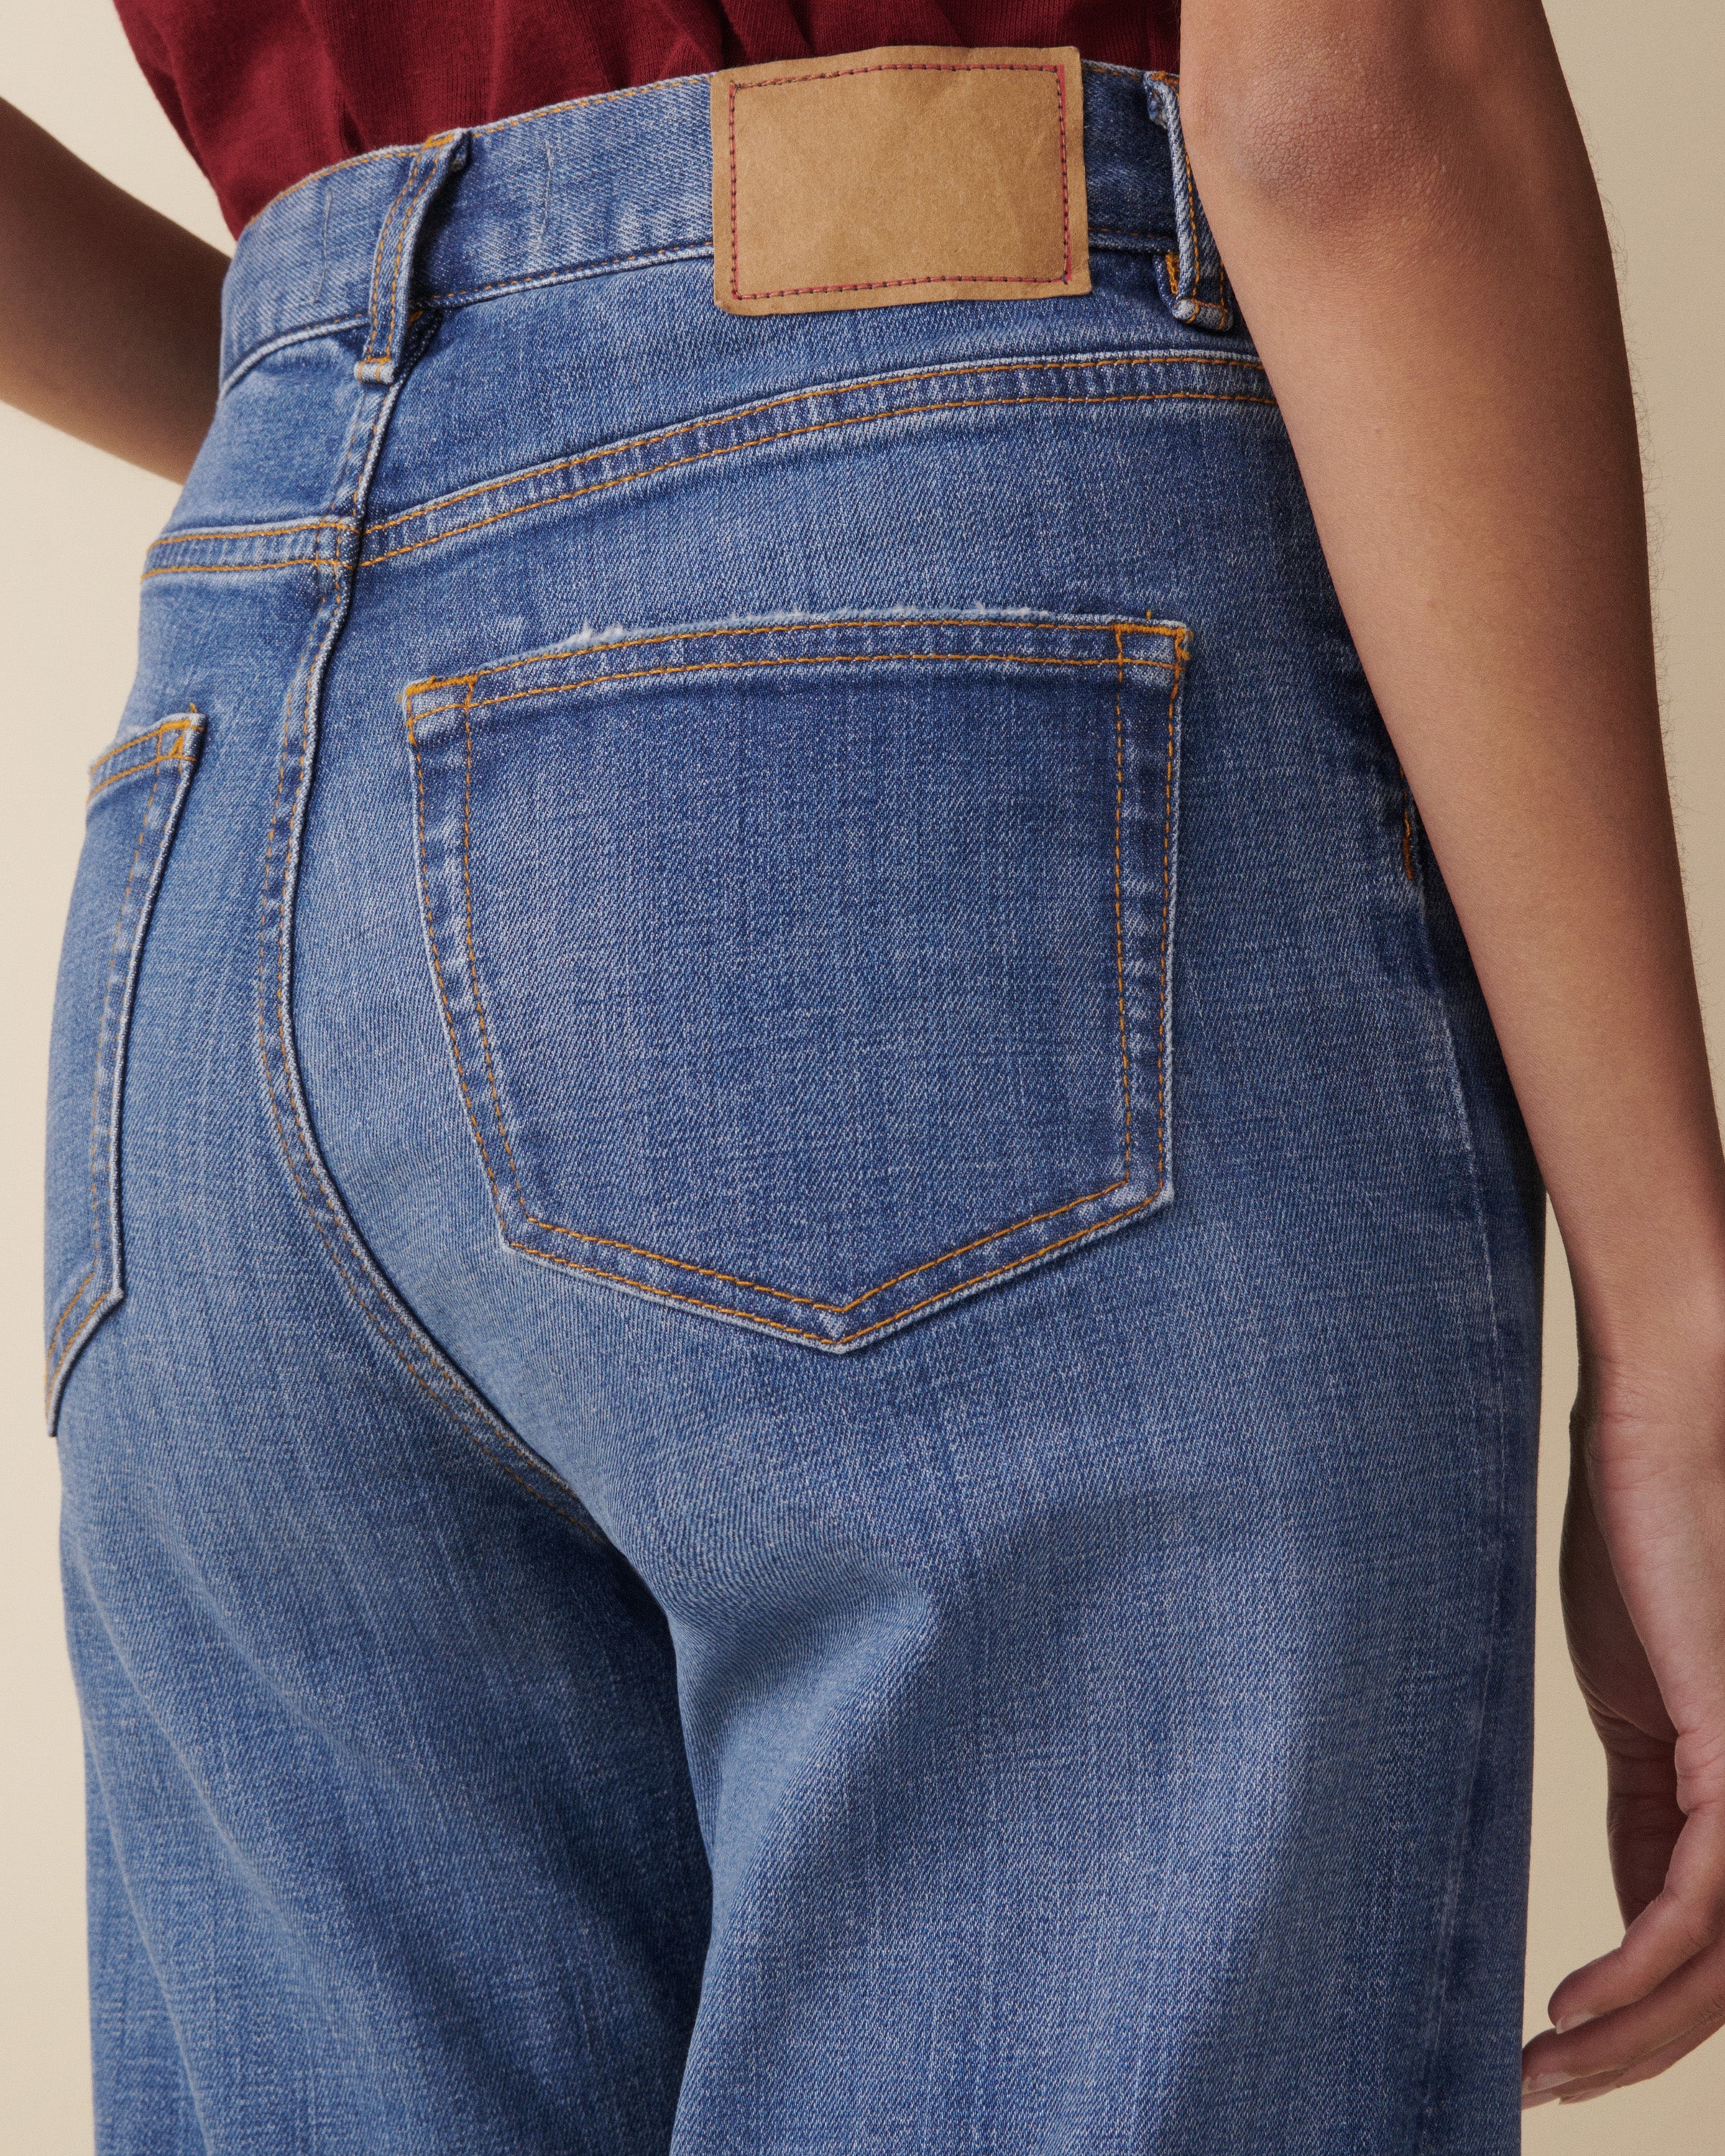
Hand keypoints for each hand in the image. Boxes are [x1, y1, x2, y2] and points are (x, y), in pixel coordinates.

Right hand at [1522, 1327, 1724, 2107]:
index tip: (1552, 2052)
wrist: (1663, 1434)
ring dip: (1626, 2035)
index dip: (1637, 2019)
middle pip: (1720, 1980)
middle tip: (1540, 2088)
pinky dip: (1636, 1971)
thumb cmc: (1648, 1548)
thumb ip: (1645, 1814)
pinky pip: (1698, 1904)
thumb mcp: (1639, 1709)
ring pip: (1718, 1963)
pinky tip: (1573, 2003)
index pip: (1705, 1946)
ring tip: (1544, 2068)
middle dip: (1630, 2051)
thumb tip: (1633, 1922)